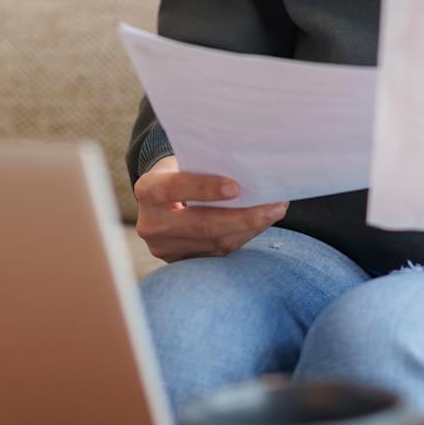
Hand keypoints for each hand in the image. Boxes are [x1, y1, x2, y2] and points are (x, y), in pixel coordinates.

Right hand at [133, 156, 288, 261]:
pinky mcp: (182, 262)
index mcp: (147, 190)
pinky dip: (244, 236)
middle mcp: (151, 224)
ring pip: (215, 242)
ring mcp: (165, 248)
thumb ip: (204, 167)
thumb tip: (250, 172)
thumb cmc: (178, 172)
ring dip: (250, 228)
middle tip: (275, 205)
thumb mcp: (182, 163)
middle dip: (243, 216)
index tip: (236, 187)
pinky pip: (219, 251)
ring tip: (276, 211)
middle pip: (201, 225)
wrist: (159, 201)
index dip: (204, 188)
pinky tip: (261, 223)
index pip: (173, 188)